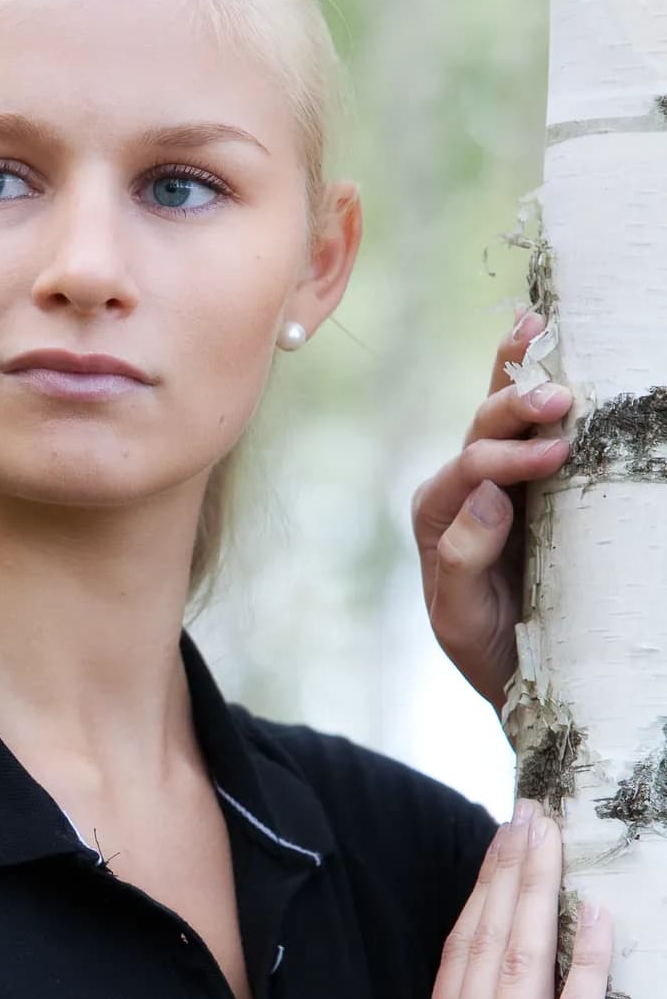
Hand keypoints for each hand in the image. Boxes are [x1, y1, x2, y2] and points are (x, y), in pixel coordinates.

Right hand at [405, 800, 611, 998]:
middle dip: (507, 873)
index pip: (458, 960)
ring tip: (548, 840)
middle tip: (526, 815)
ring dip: (537, 894)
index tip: (495, 850)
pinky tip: (594, 916)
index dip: (478, 898)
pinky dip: (583, 962)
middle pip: (486, 944)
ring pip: (520, 964)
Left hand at [410, 308, 573, 712]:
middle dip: (518, 408)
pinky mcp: (526, 479)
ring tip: (543, 332)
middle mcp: (459, 488)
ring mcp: (493, 478)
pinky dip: (524, 373)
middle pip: (481, 430)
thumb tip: (488, 496)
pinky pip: (520, 421)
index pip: (471, 470)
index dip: (511, 459)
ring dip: (521, 372)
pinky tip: (537, 335)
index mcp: (437, 516)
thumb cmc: (484, 647)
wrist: (511, 666)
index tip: (557, 455)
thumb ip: (461, 562)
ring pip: (497, 413)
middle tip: (562, 399)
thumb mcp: (461, 619)